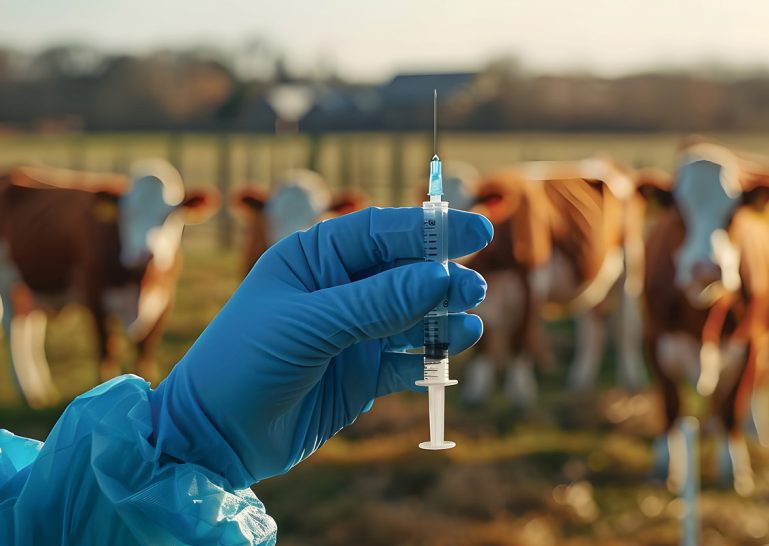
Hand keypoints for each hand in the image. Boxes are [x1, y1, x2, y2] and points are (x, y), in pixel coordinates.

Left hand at [150, 207, 491, 487]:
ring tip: (469, 324)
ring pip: (414, 318)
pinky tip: (453, 349)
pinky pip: (409, 359)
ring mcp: (354, 333)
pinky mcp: (364, 375)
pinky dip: (431, 356)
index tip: (477, 232)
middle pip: (406, 273)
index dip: (431, 229)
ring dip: (442, 318)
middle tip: (473, 290)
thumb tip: (442, 277)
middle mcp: (340, 290)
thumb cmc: (245, 362)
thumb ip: (378, 302)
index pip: (383, 232)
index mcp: (316, 258)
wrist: (213, 438)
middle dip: (442, 279)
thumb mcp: (309, 325)